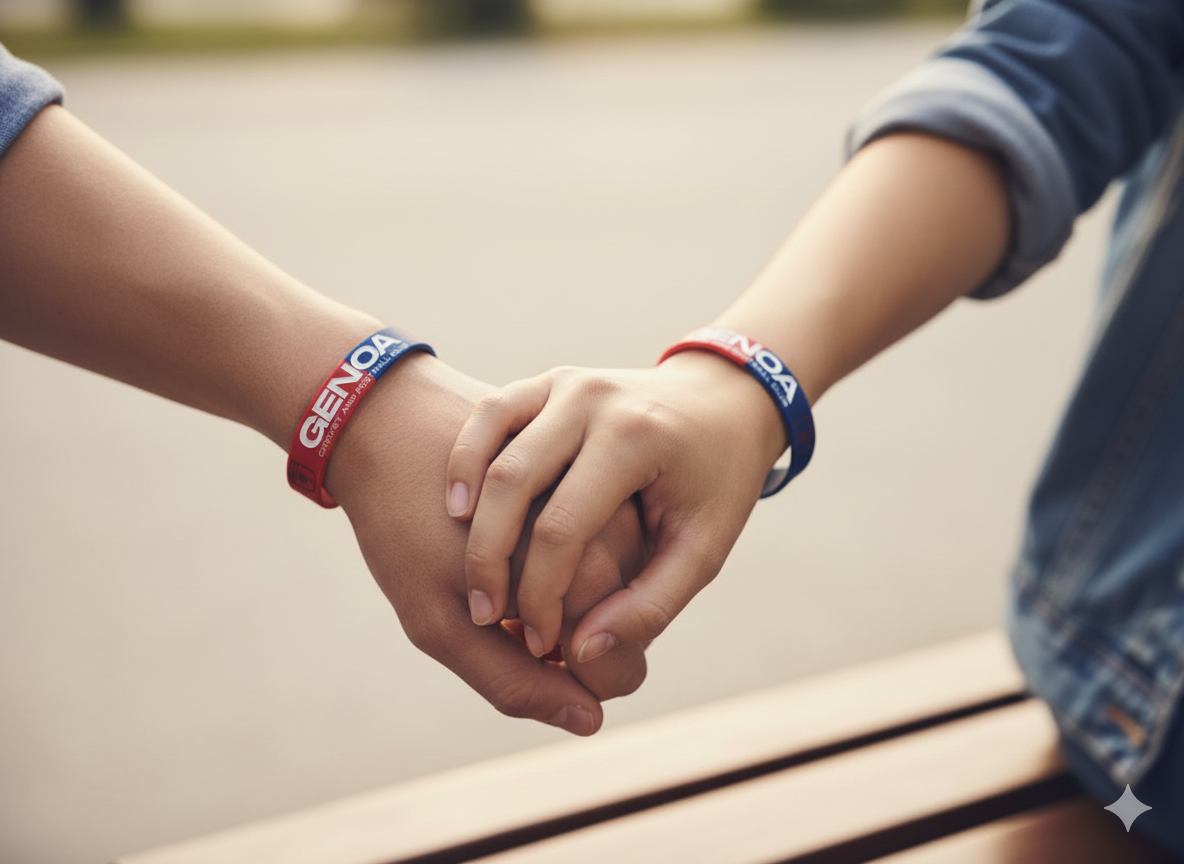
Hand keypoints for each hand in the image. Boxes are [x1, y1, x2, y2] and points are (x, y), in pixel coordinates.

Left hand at [326, 353, 646, 734]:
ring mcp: (607, 490)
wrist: (387, 420)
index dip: (573, 679)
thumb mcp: (438, 623)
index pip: (619, 666)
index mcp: (586, 569)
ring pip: (616, 578)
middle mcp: (612, 527)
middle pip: (619, 621)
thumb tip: (588, 721)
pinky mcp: (592, 466)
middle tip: (504, 616)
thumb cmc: (401, 524)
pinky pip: (602, 532)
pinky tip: (517, 543)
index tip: (520, 652)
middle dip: (570, 634)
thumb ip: (515, 682)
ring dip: (571, 593)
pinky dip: (569, 551)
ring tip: (505, 577)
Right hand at [445, 349, 788, 663]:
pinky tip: (458, 510)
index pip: (563, 528)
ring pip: (491, 445)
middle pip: (513, 482)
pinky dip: (467, 459)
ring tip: (463, 571)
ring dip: (470, 511)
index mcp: (636, 439)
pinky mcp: (546, 381)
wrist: (724, 399)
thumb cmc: (717, 482)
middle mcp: (594, 400)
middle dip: (489, 558)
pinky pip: (491, 416)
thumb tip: (583, 654)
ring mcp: (565, 383)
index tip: (538, 643)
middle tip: (484, 615)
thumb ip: (650, 606)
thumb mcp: (703, 549)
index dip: (541, 595)